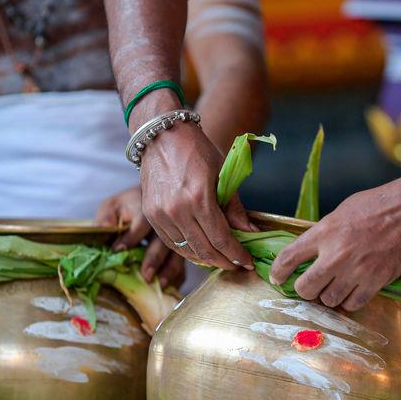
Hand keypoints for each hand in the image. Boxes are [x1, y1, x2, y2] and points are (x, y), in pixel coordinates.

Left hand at [96, 186, 184, 287]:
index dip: (131, 237)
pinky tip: (170, 286)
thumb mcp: (113, 207)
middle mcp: (164, 222)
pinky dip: (178, 276)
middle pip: (163, 239)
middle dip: (154, 258)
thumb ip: (106, 219)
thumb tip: (100, 231)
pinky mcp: (182, 247)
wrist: (150, 202)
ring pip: (177, 252)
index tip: (118, 250)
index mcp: (146, 209)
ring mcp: (177, 235)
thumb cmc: (128, 208)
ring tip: (161, 283)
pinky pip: (184, 262)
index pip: (141, 222)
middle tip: (146, 275)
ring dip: (170, 269)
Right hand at [139, 123, 254, 269]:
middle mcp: (177, 210)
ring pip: (187, 250)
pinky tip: (200, 250)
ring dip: (206, 259)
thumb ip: (234, 207)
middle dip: (224, 261)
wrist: (161, 135)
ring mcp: (161, 215)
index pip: (221, 239)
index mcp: (199, 198)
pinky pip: (171, 242)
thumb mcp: (222, 174)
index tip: (247, 262)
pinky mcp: (150, 215)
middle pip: (204, 250)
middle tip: (236, 264)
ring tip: (220, 258)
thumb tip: (250, 232)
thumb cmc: (195, 149)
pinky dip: (187, 250)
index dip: (236, 255)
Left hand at [270, 179, 400, 310]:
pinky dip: (349, 301)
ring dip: (329, 296)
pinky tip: (351, 292)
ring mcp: (356, 271)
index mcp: (323, 232)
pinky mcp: (376, 281)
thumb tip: (311, 251)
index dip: (278, 272)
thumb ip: (323, 233)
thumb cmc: (377, 204)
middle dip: (304, 289)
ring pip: (328, 300)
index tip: (277, 278)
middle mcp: (335, 254)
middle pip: (305, 288)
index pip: (289, 258)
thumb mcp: (341, 213)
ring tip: (335, 287)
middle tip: (310, 286)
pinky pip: (352, 304)